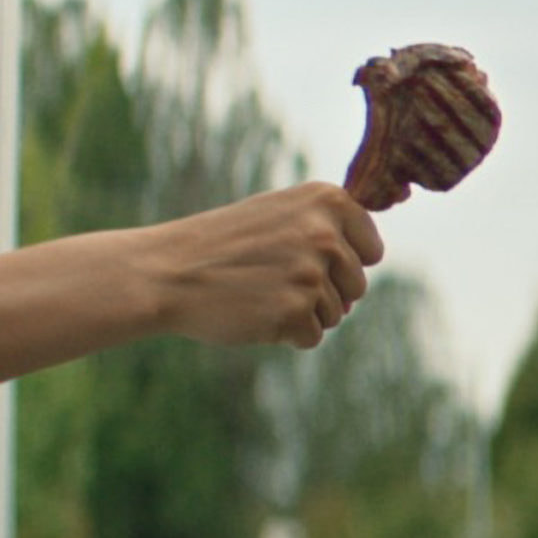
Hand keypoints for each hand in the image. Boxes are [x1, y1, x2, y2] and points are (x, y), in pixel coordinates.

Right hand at [135, 183, 385, 348]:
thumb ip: (328, 225)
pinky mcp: (294, 311)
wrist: (165, 271)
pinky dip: (286, 334)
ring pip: (336, 314)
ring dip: (302, 313)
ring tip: (259, 293)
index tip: (306, 261)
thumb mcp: (280, 213)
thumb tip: (370, 259)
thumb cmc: (224, 244)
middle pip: (357, 286)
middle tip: (272, 280)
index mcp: (328, 200)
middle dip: (323, 293)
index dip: (341, 264)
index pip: (371, 250)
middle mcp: (325, 233)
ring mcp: (310, 273)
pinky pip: (312, 337)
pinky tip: (253, 313)